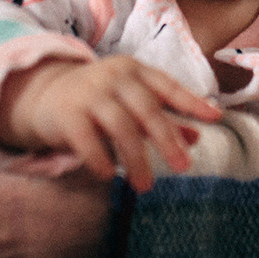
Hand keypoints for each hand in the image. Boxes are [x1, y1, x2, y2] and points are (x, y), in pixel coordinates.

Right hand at [0, 56, 222, 192]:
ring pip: (121, 126)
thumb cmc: (98, 100)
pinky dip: (100, 158)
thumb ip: (161, 118)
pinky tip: (110, 175)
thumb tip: (195, 138)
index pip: (167, 85)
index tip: (215, 117)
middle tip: (183, 168)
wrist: (43, 94)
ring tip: (145, 186)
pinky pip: (87, 138)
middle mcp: (113, 78)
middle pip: (147, 109)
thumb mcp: (130, 103)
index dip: (191, 101)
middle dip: (167, 139)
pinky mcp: (66, 114)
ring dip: (136, 159)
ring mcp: (89, 94)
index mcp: (133, 71)